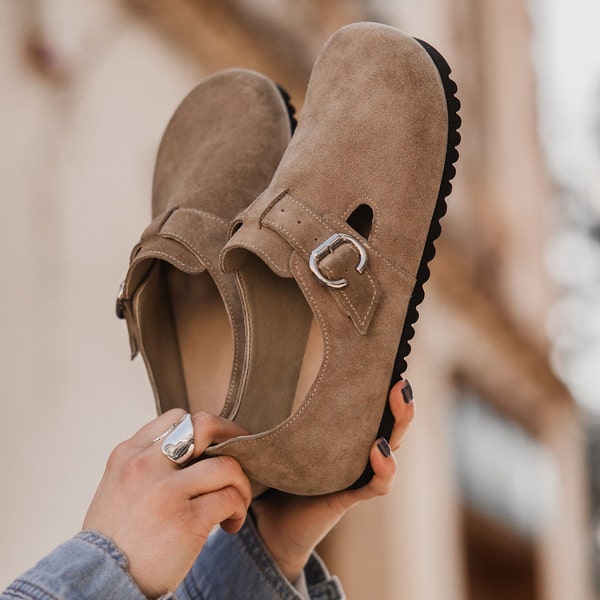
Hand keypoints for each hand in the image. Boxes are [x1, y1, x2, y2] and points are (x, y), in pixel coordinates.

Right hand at [83, 410, 251, 598]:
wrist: (100, 581)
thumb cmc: (115, 537)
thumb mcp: (118, 486)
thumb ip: (147, 464)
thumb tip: (190, 451)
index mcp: (129, 453)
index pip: (177, 418)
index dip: (203, 431)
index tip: (212, 450)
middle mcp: (146, 465)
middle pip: (205, 426)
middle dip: (233, 436)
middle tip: (242, 457)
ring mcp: (166, 491)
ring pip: (226, 464)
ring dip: (241, 483)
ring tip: (236, 501)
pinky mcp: (186, 520)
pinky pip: (229, 498)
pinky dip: (239, 509)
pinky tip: (230, 524)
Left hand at [251, 380, 414, 580]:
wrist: (268, 527)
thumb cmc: (271, 475)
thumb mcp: (276, 438)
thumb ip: (274, 413)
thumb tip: (261, 372)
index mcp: (342, 435)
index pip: (369, 406)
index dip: (382, 386)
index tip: (387, 361)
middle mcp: (354, 451)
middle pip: (389, 423)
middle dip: (399, 401)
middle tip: (400, 380)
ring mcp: (356, 472)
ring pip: (391, 447)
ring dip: (400, 423)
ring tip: (400, 400)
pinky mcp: (351, 495)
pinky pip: (377, 483)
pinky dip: (384, 467)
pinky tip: (379, 449)